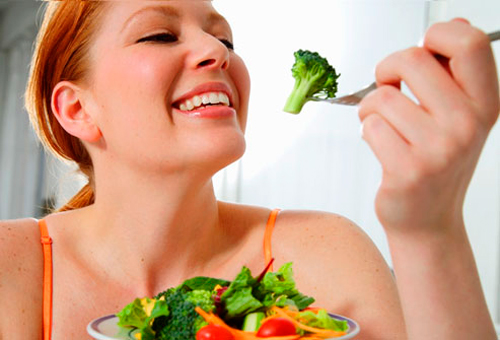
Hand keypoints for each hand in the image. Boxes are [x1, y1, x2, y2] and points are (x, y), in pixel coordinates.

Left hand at [358, 19, 498, 234]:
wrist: (428, 219)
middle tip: (386, 83)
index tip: (421, 50)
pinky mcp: (409, 169)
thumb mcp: (459, 116)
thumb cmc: (436, 163)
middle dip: (386, 67)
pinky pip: (371, 126)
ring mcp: (439, 149)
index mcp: (484, 103)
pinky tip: (379, 144)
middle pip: (413, 59)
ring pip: (383, 97)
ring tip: (380, 123)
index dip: (436, 34)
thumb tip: (455, 25)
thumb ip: (455, 73)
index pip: (468, 43)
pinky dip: (366, 130)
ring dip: (370, 107)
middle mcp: (467, 124)